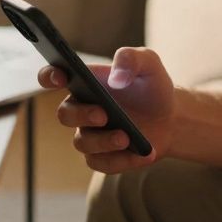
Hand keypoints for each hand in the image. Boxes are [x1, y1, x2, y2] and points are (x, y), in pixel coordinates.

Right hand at [37, 46, 174, 173]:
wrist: (171, 118)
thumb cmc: (153, 86)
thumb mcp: (148, 63)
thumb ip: (130, 59)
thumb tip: (116, 78)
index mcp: (85, 82)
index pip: (54, 76)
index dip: (49, 76)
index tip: (60, 77)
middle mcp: (81, 109)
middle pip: (65, 114)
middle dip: (81, 115)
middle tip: (103, 115)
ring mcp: (90, 135)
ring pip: (82, 143)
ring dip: (103, 141)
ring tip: (126, 138)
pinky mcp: (102, 157)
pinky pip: (102, 163)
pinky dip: (122, 160)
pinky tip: (142, 153)